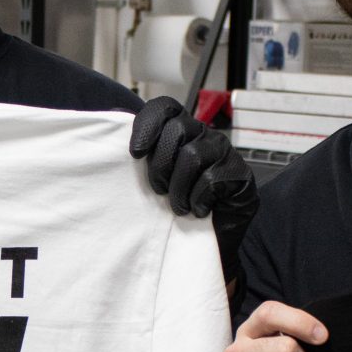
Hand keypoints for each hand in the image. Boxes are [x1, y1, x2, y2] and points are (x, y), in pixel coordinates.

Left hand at [130, 97, 259, 274]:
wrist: (209, 243)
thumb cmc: (179, 207)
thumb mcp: (154, 179)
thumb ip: (140, 154)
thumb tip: (110, 125)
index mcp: (183, 131)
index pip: (165, 107)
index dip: (147, 124)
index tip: (135, 153)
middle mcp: (205, 136)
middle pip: (177, 130)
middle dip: (160, 165)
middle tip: (159, 190)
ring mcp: (225, 153)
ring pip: (192, 156)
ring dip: (178, 189)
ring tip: (178, 207)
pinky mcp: (241, 175)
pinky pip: (212, 180)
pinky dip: (198, 200)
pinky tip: (199, 210)